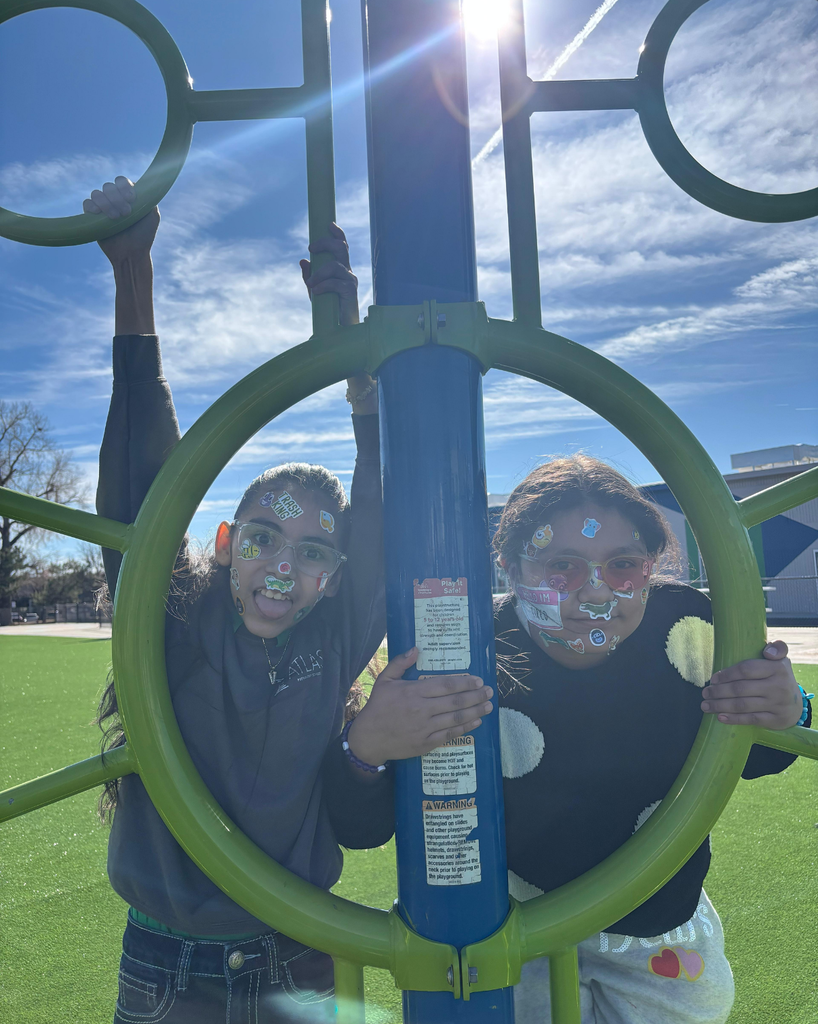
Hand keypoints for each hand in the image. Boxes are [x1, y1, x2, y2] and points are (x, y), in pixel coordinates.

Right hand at [83, 176, 158, 266]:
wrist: (131, 254)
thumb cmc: (144, 236)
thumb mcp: (152, 216)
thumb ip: (148, 198)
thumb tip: (139, 185)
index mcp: (128, 196)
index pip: (121, 181)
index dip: (124, 187)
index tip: (131, 199)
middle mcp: (114, 199)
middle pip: (108, 186)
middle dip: (116, 198)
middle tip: (126, 214)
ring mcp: (103, 207)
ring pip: (97, 193)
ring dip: (105, 203)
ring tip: (115, 218)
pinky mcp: (92, 216)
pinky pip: (87, 203)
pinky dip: (92, 206)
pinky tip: (98, 214)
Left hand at [300, 223, 358, 326]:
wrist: (337, 329)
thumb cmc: (328, 308)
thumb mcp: (314, 289)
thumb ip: (309, 276)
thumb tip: (303, 261)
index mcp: (340, 268)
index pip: (341, 246)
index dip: (337, 234)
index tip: (328, 225)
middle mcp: (347, 271)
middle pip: (340, 248)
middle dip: (325, 243)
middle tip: (311, 248)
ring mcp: (350, 281)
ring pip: (334, 266)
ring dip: (319, 274)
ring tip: (310, 285)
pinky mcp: (350, 291)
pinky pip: (335, 282)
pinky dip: (323, 286)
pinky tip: (316, 293)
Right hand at [347, 648, 493, 765]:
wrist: (368, 738)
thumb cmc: (377, 707)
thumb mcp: (385, 681)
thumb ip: (400, 663)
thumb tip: (416, 648)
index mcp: (413, 692)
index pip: (445, 685)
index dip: (464, 682)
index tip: (478, 680)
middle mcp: (421, 710)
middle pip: (455, 701)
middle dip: (476, 696)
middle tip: (489, 692)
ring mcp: (424, 728)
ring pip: (456, 718)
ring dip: (475, 711)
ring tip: (488, 706)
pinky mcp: (425, 744)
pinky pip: (449, 735)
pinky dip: (464, 728)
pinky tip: (475, 722)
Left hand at [701, 641, 802, 729]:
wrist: (796, 706)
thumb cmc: (780, 679)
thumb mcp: (781, 661)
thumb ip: (777, 649)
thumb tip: (768, 651)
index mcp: (777, 668)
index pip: (746, 669)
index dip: (727, 674)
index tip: (713, 678)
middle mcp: (778, 686)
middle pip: (740, 689)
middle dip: (718, 691)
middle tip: (705, 692)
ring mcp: (777, 704)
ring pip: (743, 705)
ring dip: (720, 705)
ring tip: (706, 705)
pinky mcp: (775, 720)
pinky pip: (751, 719)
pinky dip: (734, 719)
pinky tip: (720, 717)